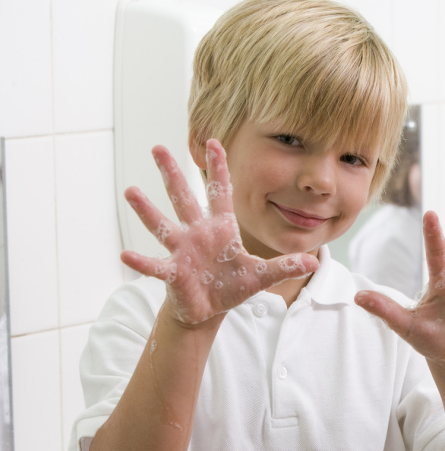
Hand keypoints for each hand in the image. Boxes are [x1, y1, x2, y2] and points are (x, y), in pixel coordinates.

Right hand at [120, 140, 318, 324]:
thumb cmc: (233, 286)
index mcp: (221, 229)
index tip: (214, 141)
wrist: (209, 308)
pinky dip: (141, 262)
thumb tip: (314, 260)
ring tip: (130, 191)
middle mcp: (198, 233)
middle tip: (157, 147)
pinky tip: (125, 255)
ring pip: (162, 226)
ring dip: (147, 210)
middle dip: (172, 174)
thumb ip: (286, 266)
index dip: (218, 169)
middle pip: (184, 199)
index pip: (220, 192)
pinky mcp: (173, 272)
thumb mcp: (262, 275)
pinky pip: (155, 266)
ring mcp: (182, 251)